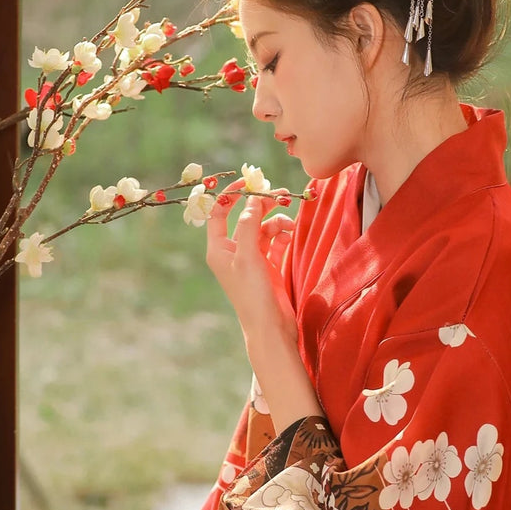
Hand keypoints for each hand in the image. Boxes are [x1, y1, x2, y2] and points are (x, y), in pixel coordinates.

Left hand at [205, 188, 295, 344]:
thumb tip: (251, 201)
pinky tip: (292, 235)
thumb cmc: (252, 294)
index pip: (218, 213)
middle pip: (246, 218)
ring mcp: (251, 259)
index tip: (248, 182)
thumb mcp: (247, 257)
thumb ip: (248, 226)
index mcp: (219, 249)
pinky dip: (284, 235)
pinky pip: (276, 242)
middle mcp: (233, 252)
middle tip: (281, 194)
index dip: (231, 196)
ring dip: (277, 222)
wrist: (270, 327)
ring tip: (290, 223)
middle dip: (262, 206)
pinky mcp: (268, 267)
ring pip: (264, 229)